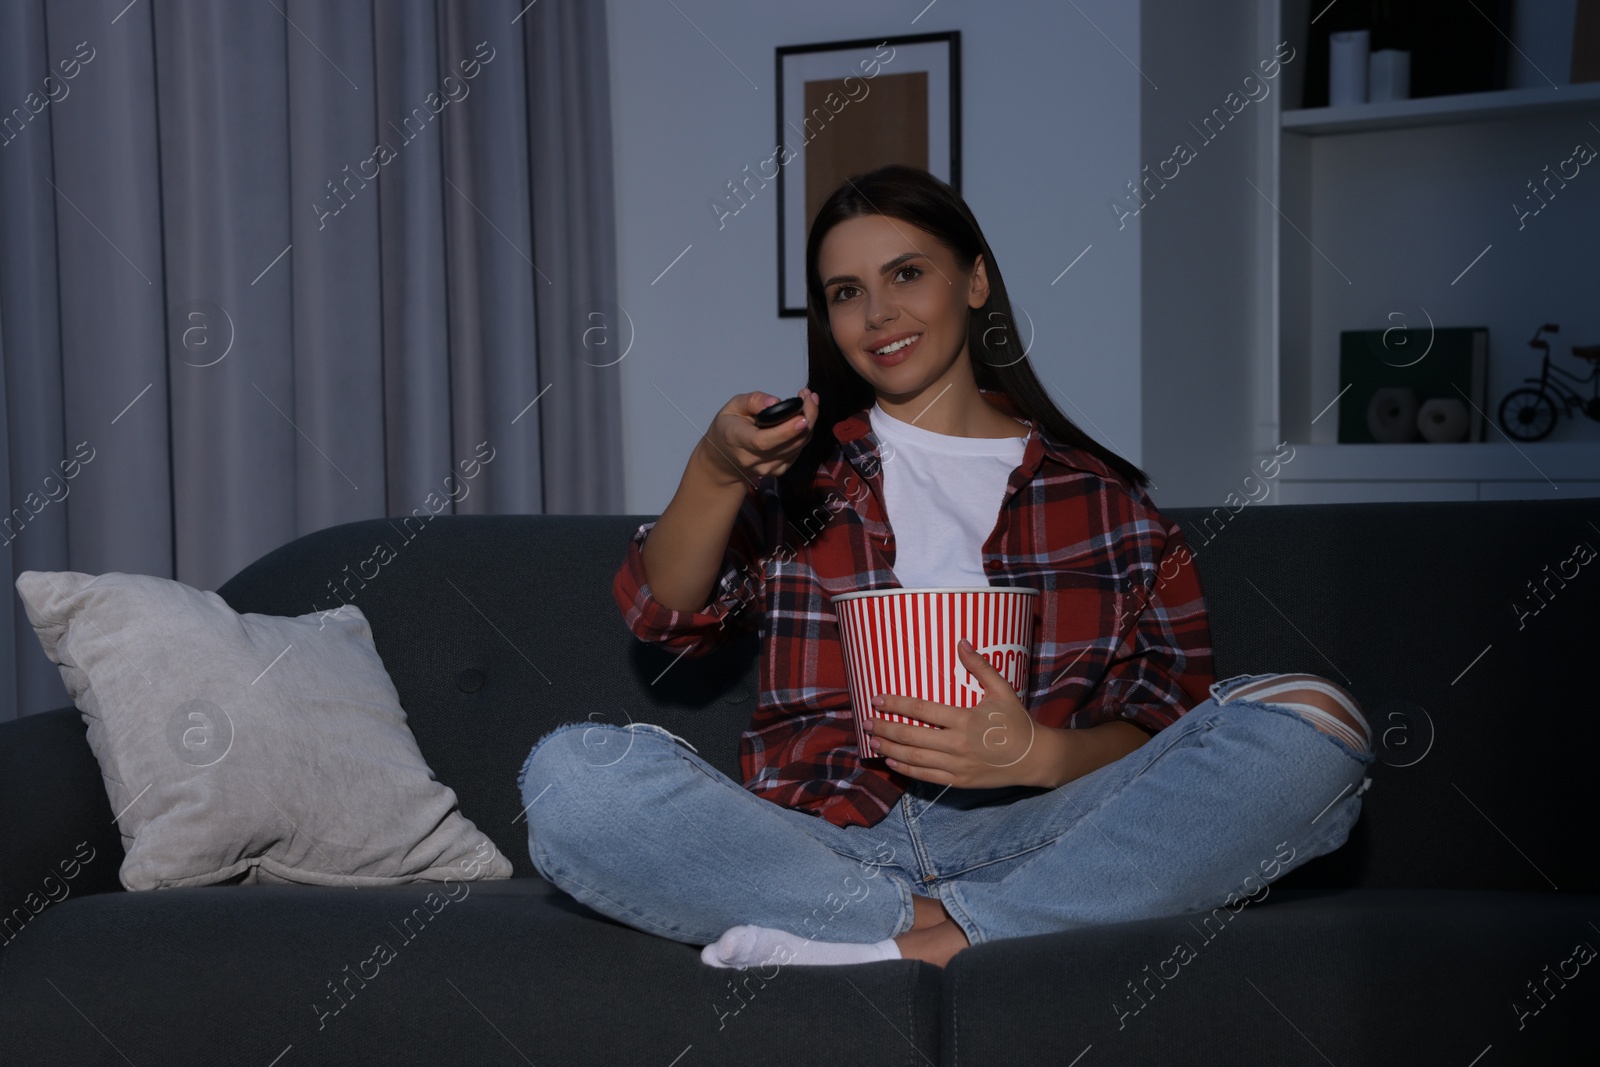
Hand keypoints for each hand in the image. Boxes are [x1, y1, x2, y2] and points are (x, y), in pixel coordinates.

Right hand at [695, 388, 820, 488]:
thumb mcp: (732, 406)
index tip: (803, 418)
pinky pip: (798, 450)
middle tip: (810, 396)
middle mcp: (755, 460)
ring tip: (809, 400)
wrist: (724, 460)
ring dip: (809, 422)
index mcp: (739, 441)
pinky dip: (805, 432)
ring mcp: (769, 468)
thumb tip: (775, 402)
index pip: (764, 441)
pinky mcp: (779, 470)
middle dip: (807, 418)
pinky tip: (804, 416)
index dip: (786, 431)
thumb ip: (752, 401)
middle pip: (788, 443)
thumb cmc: (728, 428)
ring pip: (798, 446)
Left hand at [865, 639, 1064, 789]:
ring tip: (872, 741)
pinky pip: (925, 776)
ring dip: (889, 749)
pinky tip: (891, 762)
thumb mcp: (1002, 690)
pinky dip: (905, 769)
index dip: (896, 704)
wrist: (1034, 758)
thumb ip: (980, 667)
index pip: (921, 710)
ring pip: (913, 758)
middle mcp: (957, 744)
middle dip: (884, 729)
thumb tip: (961, 641)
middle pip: (910, 736)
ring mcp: (956, 765)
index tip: (876, 700)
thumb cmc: (1016, 722)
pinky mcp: (958, 781)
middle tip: (865, 723)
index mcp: (965, 719)